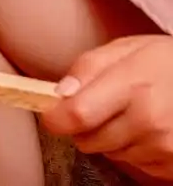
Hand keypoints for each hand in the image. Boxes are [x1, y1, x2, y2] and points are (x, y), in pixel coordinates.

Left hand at [43, 36, 172, 177]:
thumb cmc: (166, 62)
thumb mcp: (126, 49)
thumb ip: (88, 67)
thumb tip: (59, 93)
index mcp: (133, 86)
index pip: (78, 114)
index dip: (56, 117)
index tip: (52, 113)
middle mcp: (149, 121)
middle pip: (89, 141)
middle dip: (85, 127)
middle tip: (101, 108)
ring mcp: (164, 146)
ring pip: (110, 154)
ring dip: (112, 139)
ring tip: (133, 115)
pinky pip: (137, 165)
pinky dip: (136, 150)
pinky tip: (149, 130)